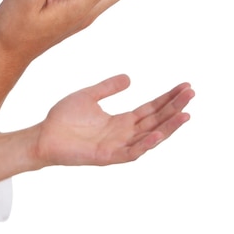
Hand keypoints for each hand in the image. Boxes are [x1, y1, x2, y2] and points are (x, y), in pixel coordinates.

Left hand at [32, 75, 194, 166]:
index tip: (184, 87)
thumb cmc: (63, 118)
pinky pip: (130, 153)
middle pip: (155, 121)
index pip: (151, 109)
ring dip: (168, 127)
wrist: (43, 135)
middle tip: (191, 94)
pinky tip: (157, 135)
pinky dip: (144, 145)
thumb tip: (130, 77)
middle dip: (174, 108)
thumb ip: (108, 88)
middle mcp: (123, 134)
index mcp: (121, 121)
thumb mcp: (88, 96)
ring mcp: (117, 146)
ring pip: (149, 137)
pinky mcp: (106, 156)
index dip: (167, 99)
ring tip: (184, 115)